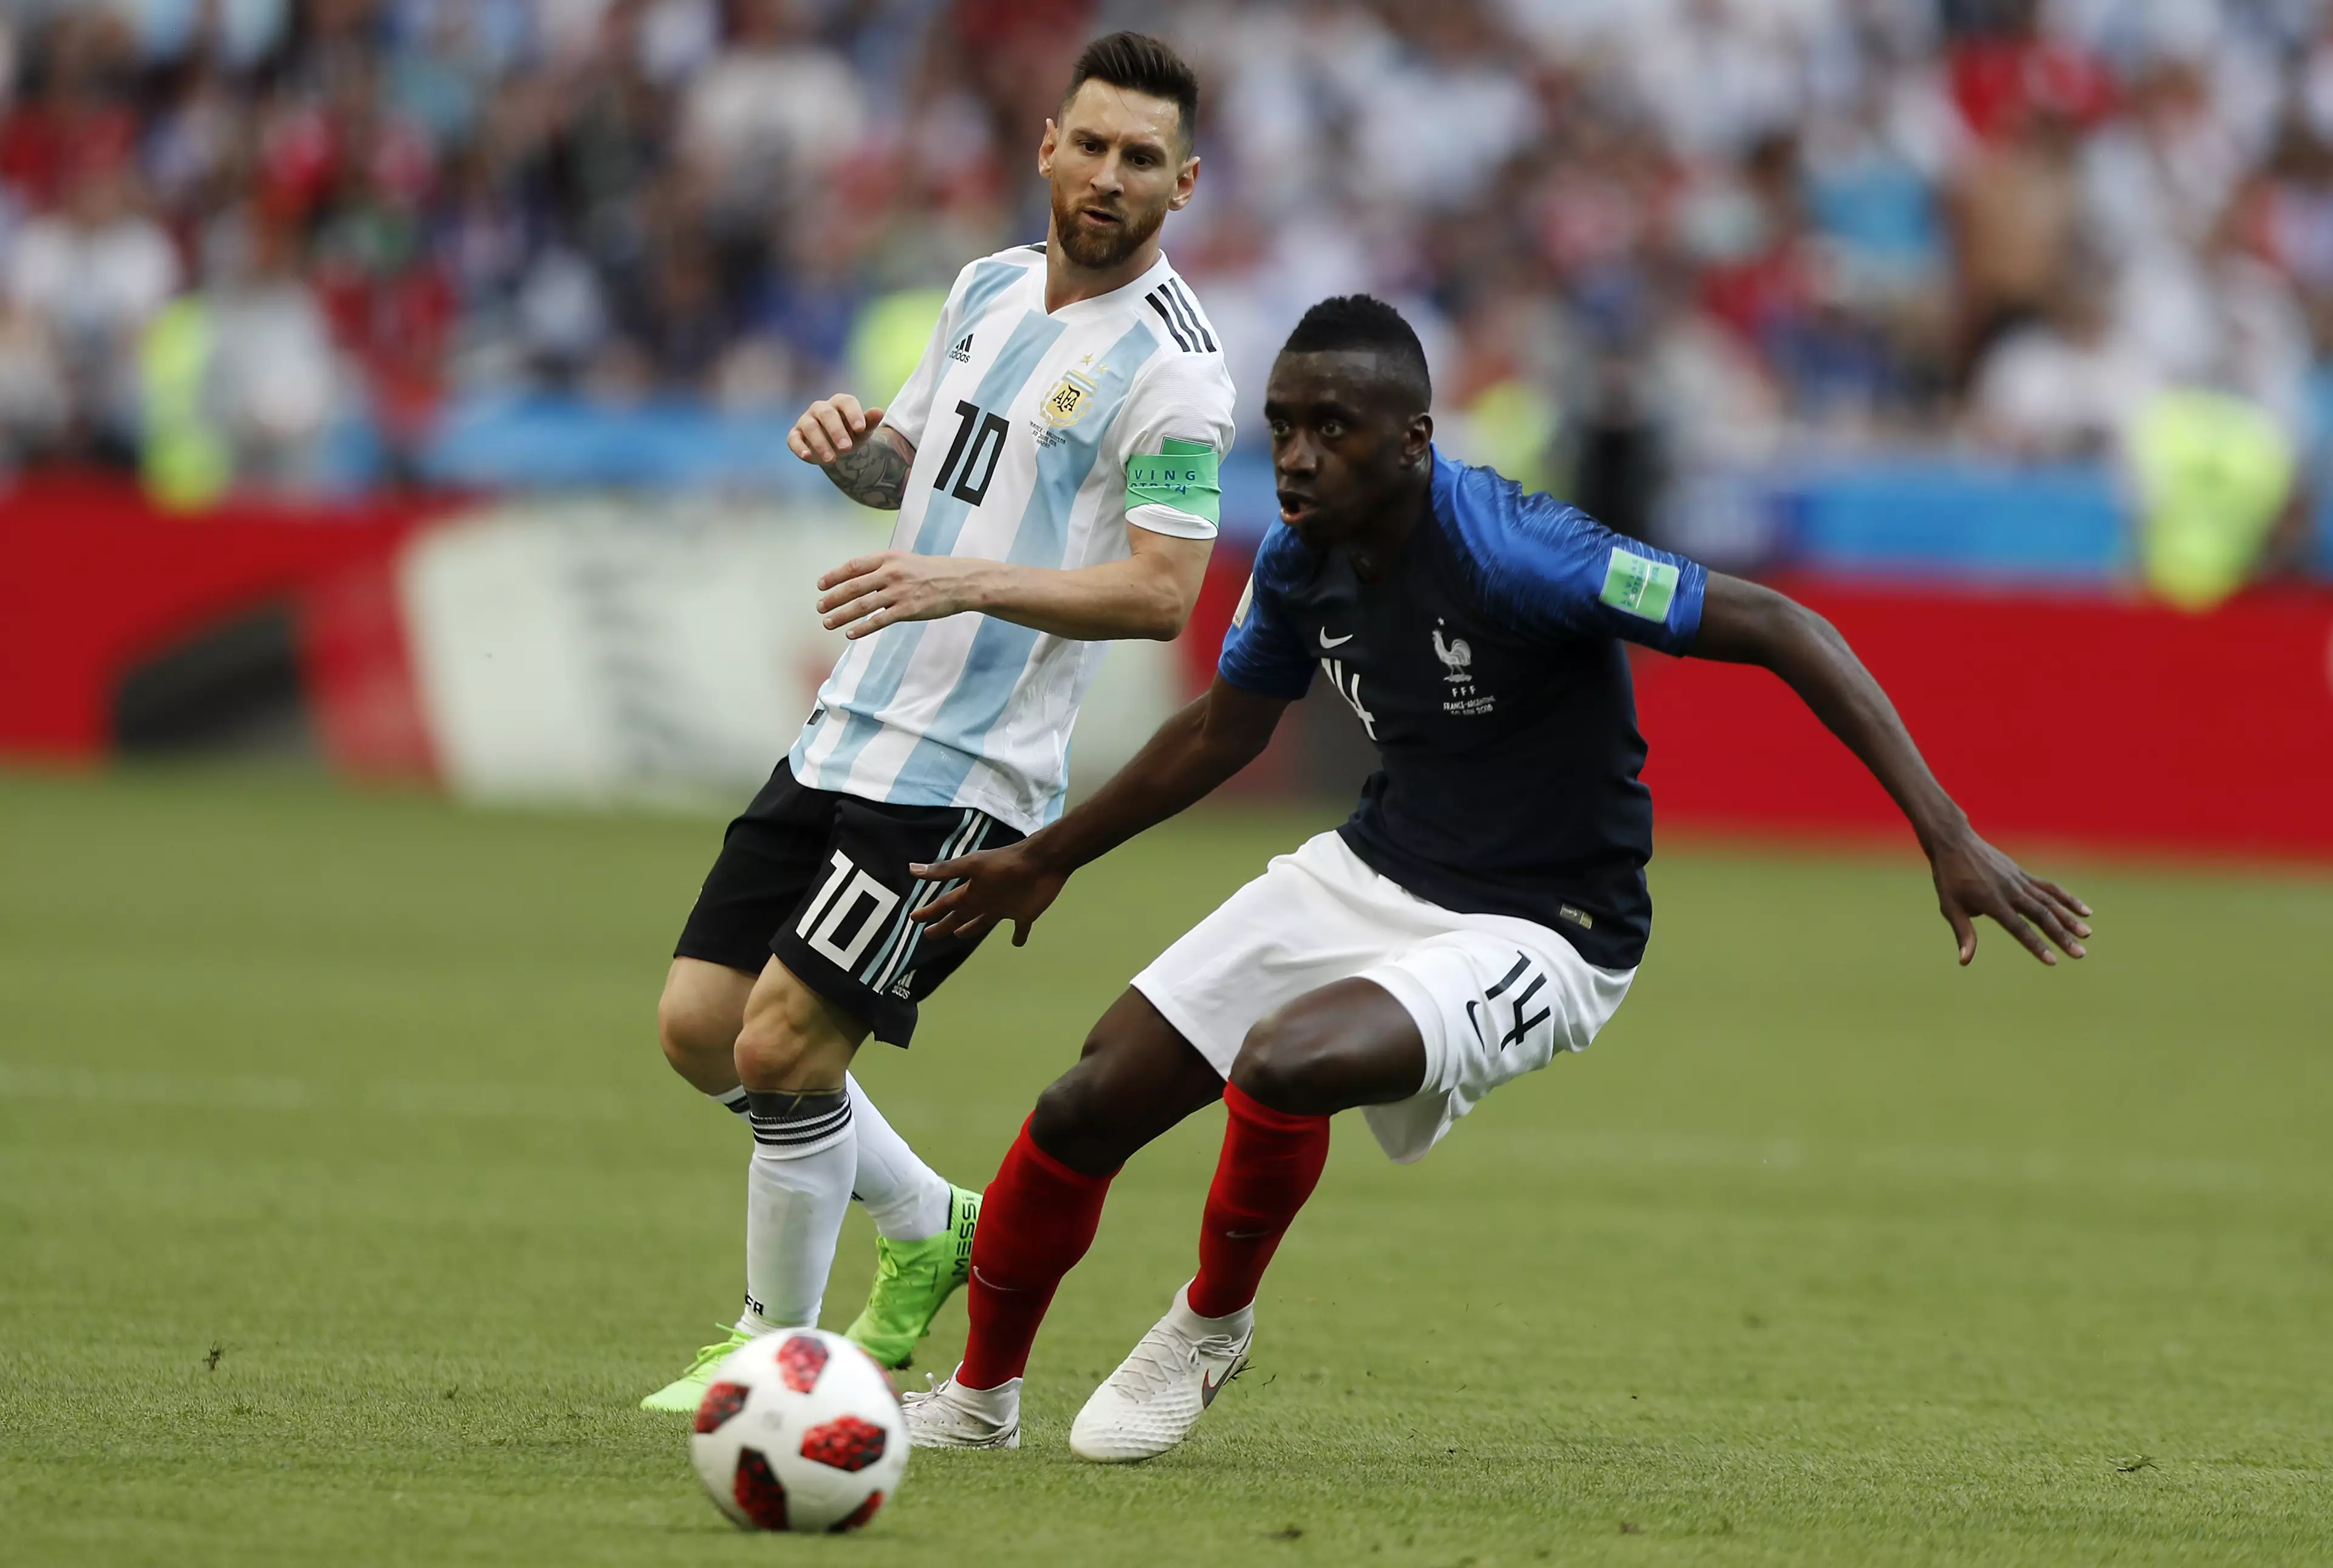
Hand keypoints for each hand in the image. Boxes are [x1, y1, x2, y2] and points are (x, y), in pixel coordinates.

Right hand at [788, 395, 884, 464]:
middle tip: (846, 448)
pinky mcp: (796, 434)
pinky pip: (794, 438)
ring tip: (832, 460)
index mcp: (840, 402)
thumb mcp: (862, 431)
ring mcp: (807, 420)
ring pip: (810, 426)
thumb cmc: (851, 434)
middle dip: (836, 431)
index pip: (846, 402)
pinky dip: (799, 447)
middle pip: (826, 413)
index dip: (853, 414)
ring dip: (820, 443)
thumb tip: (878, 411)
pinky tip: (807, 456)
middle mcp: (821, 408)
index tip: (861, 428)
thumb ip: (869, 422)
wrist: (836, 448)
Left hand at [817, 550, 994, 638]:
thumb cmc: (932, 571)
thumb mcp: (905, 561)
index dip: (834, 576)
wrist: (960, 581)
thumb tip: (859, 580)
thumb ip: (882, 568)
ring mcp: (899, 592)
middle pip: (853, 586)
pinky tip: (850, 633)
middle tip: (819, 607)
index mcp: (888, 558)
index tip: (821, 585)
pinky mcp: (908, 610)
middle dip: (833, 598)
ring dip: (841, 615)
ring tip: (827, 622)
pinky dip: (862, 628)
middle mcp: (891, 573)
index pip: (853, 566)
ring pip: (862, 605)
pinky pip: (879, 620)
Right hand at [910, 839, 1068, 946]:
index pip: (946, 904)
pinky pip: (1020, 929)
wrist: (1041, 862)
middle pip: (961, 915)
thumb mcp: (972, 866)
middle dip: (945, 924)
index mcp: (972, 890)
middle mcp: (985, 900)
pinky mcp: (1025, 914)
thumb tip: (911, 869)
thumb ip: (944, 871)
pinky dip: (1019, 937)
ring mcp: (1005, 907)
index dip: (931, 912)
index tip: (914, 918)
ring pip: (984, 922)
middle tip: (929, 935)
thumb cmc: (1005, 864)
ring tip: (959, 935)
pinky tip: (1016, 944)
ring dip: (972, 929)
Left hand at [1928, 827, 2091, 965]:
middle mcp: (2011, 891)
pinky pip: (2049, 888)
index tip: (2053, 960)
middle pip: (2042, 916)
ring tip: (2087, 934)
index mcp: (1992, 901)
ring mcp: (2020, 881)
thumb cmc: (1949, 878)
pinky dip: (2067, 899)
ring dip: (2070, 919)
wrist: (1955, 843)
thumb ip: (1963, 933)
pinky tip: (2084, 910)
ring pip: (2050, 901)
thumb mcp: (1950, 906)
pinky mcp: (2023, 875)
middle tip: (2080, 954)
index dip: (2036, 945)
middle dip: (2062, 936)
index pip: (2019, 928)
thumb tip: (1965, 961)